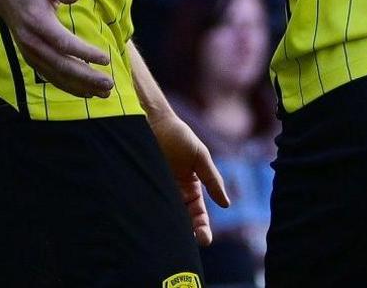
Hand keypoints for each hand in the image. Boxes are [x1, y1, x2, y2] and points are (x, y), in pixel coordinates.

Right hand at [0, 0, 115, 97]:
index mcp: (38, 23)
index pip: (63, 43)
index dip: (84, 53)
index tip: (105, 59)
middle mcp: (32, 43)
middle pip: (61, 65)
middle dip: (87, 77)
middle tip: (109, 84)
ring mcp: (30, 54)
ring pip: (57, 76)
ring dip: (81, 87)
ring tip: (104, 93)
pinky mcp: (31, 59)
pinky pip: (51, 77)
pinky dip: (69, 87)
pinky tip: (87, 92)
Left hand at [147, 111, 231, 245]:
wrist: (150, 120)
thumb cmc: (177, 135)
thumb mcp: (200, 156)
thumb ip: (212, 179)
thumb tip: (226, 204)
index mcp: (190, 189)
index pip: (198, 215)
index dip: (202, 228)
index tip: (204, 239)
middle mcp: (173, 194)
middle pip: (181, 221)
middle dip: (186, 235)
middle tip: (188, 246)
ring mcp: (156, 192)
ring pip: (164, 217)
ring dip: (169, 230)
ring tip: (172, 241)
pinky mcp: (140, 189)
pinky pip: (146, 207)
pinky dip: (150, 218)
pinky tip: (153, 226)